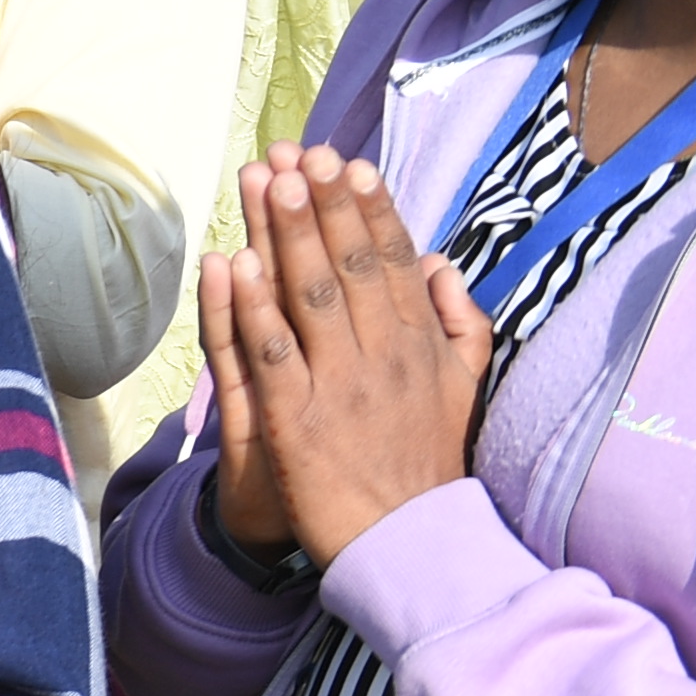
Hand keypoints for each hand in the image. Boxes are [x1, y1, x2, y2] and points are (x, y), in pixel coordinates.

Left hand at [198, 147, 489, 567]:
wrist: (409, 543)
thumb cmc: (427, 463)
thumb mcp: (462, 388)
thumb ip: (460, 324)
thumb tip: (444, 265)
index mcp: (421, 344)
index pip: (395, 262)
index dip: (372, 210)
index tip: (352, 164)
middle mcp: (385, 354)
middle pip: (352, 265)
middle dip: (324, 205)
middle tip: (303, 152)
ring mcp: (340, 384)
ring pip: (311, 294)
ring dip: (286, 234)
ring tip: (268, 180)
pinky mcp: (296, 419)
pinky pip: (271, 352)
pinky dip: (252, 305)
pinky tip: (233, 263)